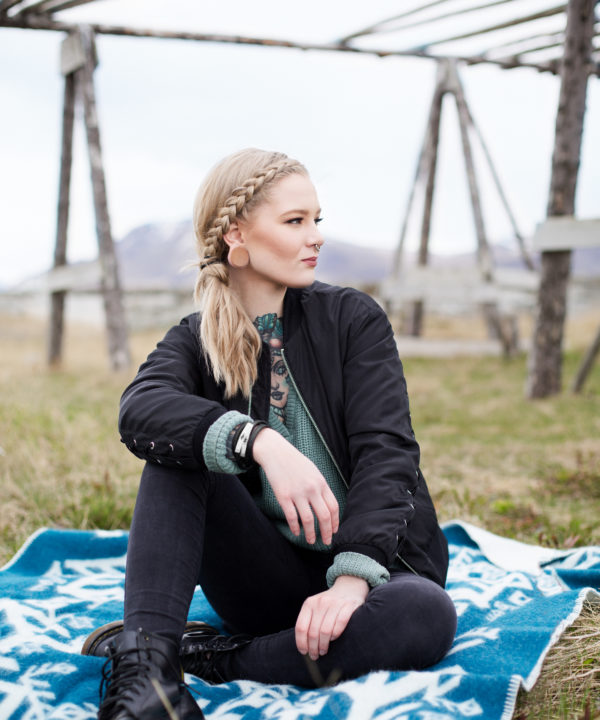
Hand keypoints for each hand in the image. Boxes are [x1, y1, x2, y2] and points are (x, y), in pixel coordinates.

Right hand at [252, 428, 338, 544]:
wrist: (276, 452)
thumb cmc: (295, 462)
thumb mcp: (313, 471)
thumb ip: (320, 487)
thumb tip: (326, 505)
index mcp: (321, 483)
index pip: (333, 507)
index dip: (335, 522)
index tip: (334, 531)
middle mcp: (311, 489)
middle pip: (324, 516)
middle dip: (326, 532)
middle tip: (326, 542)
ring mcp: (297, 493)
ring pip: (308, 520)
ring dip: (311, 534)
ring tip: (310, 541)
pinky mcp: (283, 496)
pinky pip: (292, 516)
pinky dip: (295, 527)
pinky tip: (296, 532)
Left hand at [295, 575, 368, 659]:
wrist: (349, 586)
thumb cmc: (330, 603)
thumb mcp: (315, 607)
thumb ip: (309, 621)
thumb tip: (303, 645)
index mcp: (309, 603)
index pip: (301, 627)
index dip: (301, 643)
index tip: (304, 652)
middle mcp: (320, 602)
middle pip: (313, 632)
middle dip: (313, 648)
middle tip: (315, 655)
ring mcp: (334, 604)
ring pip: (325, 632)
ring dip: (323, 645)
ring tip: (323, 651)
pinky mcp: (348, 606)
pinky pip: (339, 626)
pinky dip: (335, 635)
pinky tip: (334, 639)